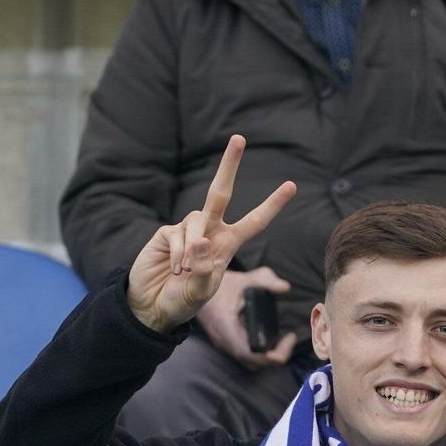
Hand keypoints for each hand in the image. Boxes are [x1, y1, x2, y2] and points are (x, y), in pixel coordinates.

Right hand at [126, 134, 297, 332]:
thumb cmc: (183, 301)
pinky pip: (178, 236)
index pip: (255, 221)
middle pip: (221, 192)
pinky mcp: (167, 233)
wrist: (153, 307)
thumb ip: (203, 269)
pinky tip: (173, 269)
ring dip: (192, 249)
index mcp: (228, 244)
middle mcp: (210, 231)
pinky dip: (178, 255)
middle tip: (239, 138)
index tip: (292, 186)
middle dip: (229, 165)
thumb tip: (201, 239)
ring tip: (184, 272)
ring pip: (197, 220)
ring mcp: (188, 230)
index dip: (272, 204)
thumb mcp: (201, 292)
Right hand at [197, 265, 300, 370]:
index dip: (270, 355)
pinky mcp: (227, 342)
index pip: (248, 353)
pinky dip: (260, 352)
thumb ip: (266, 280)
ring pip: (249, 362)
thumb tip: (284, 288)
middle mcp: (224, 340)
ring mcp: (224, 343)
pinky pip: (245, 355)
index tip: (287, 339)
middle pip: (253, 363)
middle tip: (289, 339)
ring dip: (268, 357)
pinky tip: (270, 338)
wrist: (196, 286)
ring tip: (282, 341)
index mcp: (227, 327)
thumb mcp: (244, 277)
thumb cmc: (219, 282)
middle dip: (275, 356)